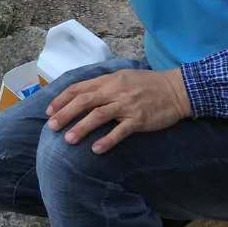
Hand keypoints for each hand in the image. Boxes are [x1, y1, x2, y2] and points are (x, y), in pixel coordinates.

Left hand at [46, 68, 192, 153]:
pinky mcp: (139, 119)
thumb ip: (103, 85)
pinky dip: (107, 140)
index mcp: (109, 80)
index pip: (79, 88)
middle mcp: (115, 91)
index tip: (49, 111)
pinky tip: (96, 149)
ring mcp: (127, 105)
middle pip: (84, 101)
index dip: (62, 99)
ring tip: (68, 140)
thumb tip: (81, 94)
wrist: (178, 89)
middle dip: (65, 114)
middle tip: (51, 127)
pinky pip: (120, 131)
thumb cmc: (148, 84)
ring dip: (81, 127)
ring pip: (99, 115)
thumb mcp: (123, 78)